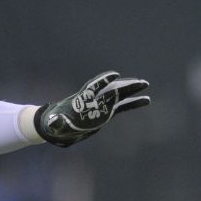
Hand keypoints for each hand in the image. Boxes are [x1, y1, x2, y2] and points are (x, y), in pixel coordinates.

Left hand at [35, 71, 150, 146]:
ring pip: (119, 95)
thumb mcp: (54, 125)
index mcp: (82, 100)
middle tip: (140, 82)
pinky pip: (122, 106)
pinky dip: (133, 103)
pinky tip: (146, 100)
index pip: (93, 88)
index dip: (103, 81)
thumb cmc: (55, 124)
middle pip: (111, 89)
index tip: (115, 74)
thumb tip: (54, 121)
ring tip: (145, 84)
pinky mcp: (107, 112)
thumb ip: (56, 122)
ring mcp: (102, 105)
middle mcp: (94, 100)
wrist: (60, 126)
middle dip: (124, 85)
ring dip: (131, 90)